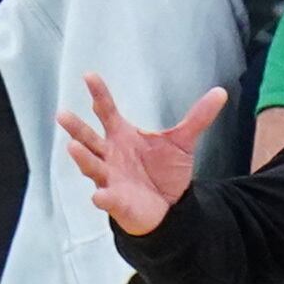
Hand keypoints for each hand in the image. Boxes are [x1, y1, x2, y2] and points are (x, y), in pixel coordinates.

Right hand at [62, 76, 231, 235]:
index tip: (88, 75)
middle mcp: (110, 154)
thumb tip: (221, 92)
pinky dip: (103, 197)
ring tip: (72, 146)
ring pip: (91, 166)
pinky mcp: (117, 201)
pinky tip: (99, 195)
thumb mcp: (182, 142)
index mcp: (121, 135)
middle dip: (76, 128)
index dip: (98, 94)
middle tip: (62, 114)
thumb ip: (198, 118)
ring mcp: (110, 178)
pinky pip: (107, 199)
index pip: (106, 111)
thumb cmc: (164, 171)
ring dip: (82, 158)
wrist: (168, 207)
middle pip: (89, 138)